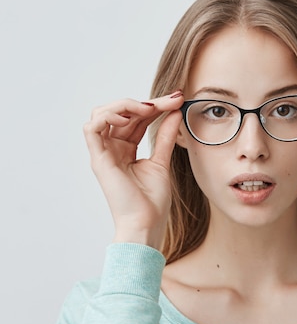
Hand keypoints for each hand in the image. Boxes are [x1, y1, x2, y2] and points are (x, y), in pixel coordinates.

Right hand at [83, 91, 183, 247]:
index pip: (137, 119)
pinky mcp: (98, 160)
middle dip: (146, 103)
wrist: (146, 223)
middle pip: (122, 113)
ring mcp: (103, 154)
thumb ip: (165, 137)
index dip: (155, 106)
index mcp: (125, 149)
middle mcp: (112, 149)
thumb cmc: (152, 201)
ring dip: (125, 105)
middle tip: (171, 101)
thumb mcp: (162, 161)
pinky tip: (130, 119)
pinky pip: (92, 128)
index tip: (177, 99)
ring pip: (101, 114)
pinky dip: (108, 117)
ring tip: (149, 109)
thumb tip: (175, 113)